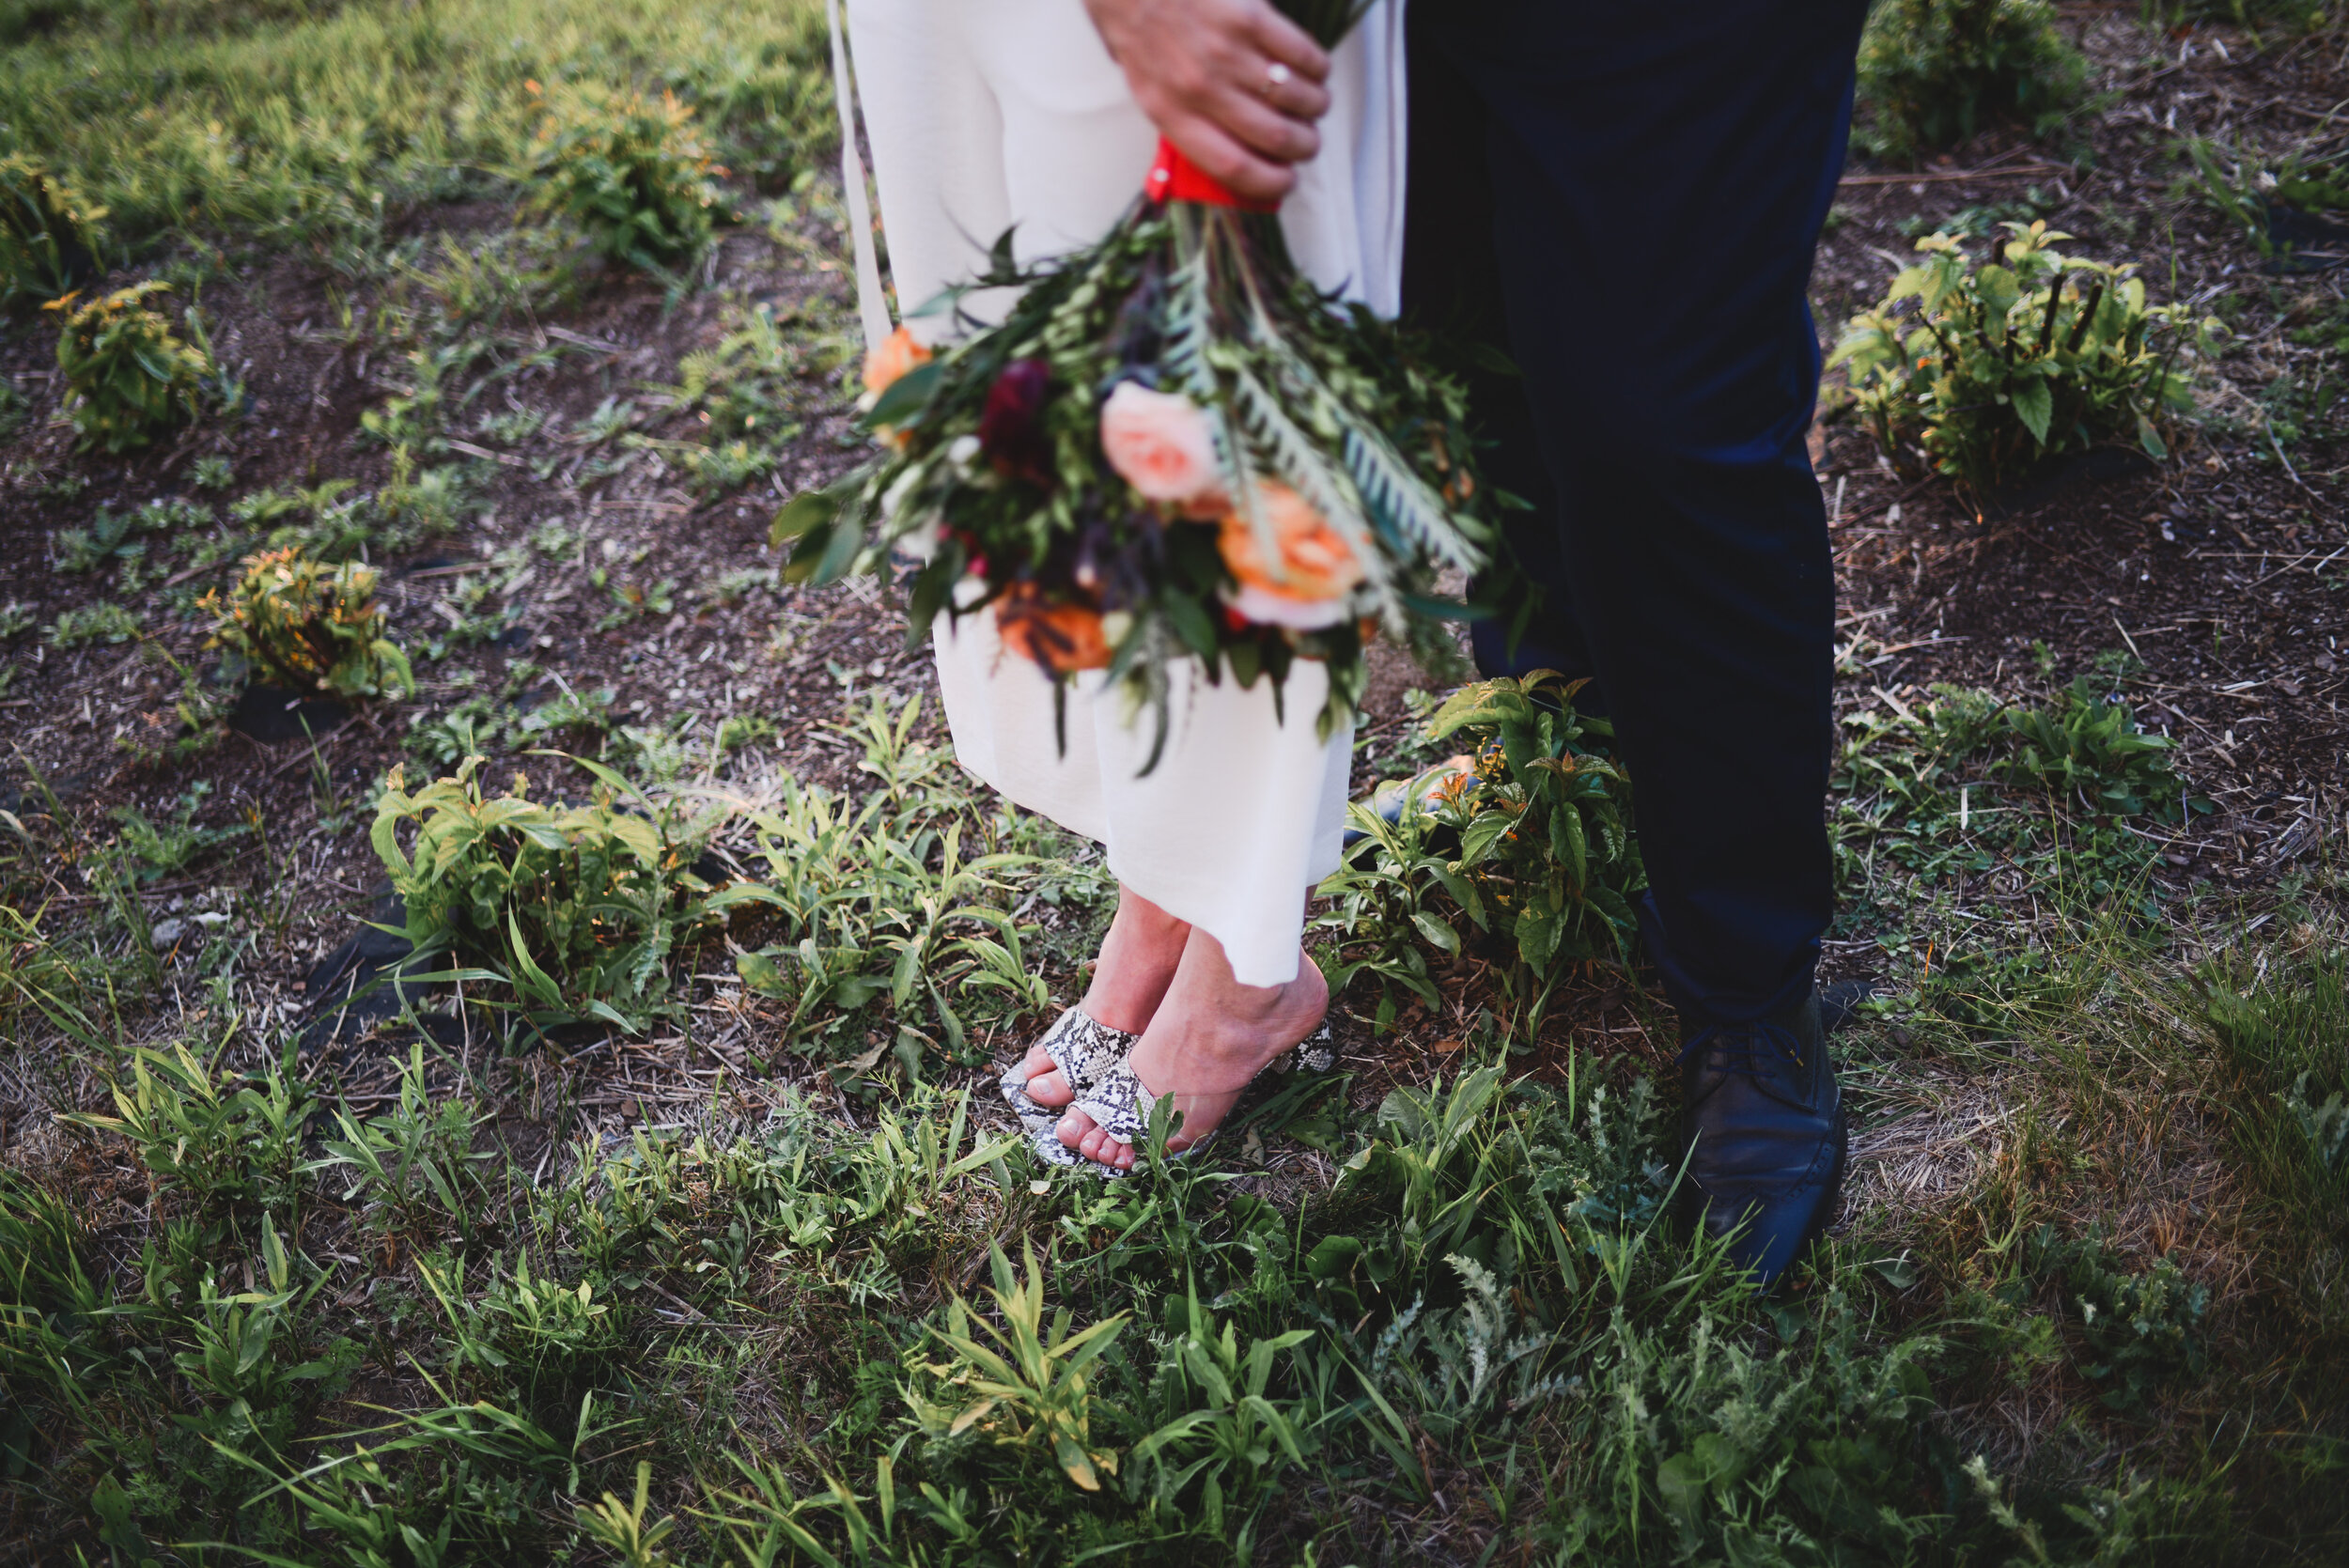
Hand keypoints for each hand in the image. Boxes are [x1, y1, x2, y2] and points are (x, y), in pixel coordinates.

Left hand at [1081, 0, 1333, 204]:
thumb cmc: (1140, 36)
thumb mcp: (1148, 93)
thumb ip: (1187, 125)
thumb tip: (1235, 157)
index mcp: (1172, 115)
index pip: (1234, 168)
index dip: (1271, 183)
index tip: (1287, 181)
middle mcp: (1200, 88)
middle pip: (1275, 137)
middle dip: (1305, 146)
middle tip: (1308, 141)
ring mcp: (1227, 52)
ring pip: (1295, 97)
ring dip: (1316, 107)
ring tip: (1315, 105)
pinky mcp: (1250, 17)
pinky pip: (1301, 55)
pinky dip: (1318, 69)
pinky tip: (1315, 71)